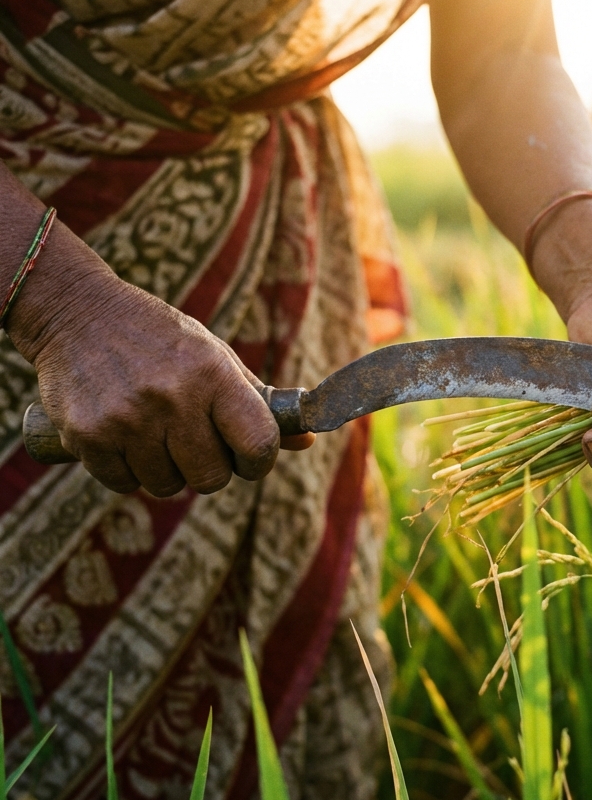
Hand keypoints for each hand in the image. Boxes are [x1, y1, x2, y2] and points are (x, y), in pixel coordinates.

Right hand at [6, 222, 310, 496]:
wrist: (76, 313)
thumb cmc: (160, 338)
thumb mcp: (215, 356)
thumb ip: (259, 401)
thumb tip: (307, 441)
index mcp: (213, 373)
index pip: (259, 443)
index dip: (259, 461)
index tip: (248, 457)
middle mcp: (172, 397)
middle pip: (211, 477)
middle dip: (208, 468)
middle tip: (194, 443)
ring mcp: (127, 418)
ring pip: (166, 486)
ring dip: (165, 471)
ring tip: (155, 434)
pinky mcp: (86, 435)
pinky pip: (123, 484)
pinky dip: (127, 471)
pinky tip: (123, 438)